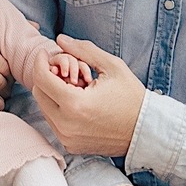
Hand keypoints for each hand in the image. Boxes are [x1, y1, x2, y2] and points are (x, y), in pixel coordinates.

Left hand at [31, 35, 143, 156]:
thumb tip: (60, 39)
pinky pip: (55, 122)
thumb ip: (83, 50)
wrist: (146, 131)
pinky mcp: (71, 146)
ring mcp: (67, 138)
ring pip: (44, 108)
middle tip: (65, 71)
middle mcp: (66, 125)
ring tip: (77, 88)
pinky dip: (60, 110)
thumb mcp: (111, 66)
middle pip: (39, 93)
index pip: (41, 78)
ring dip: (53, 94)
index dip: (40, 61)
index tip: (45, 53)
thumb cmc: (131, 97)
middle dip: (47, 77)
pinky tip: (79, 104)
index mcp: (74, 104)